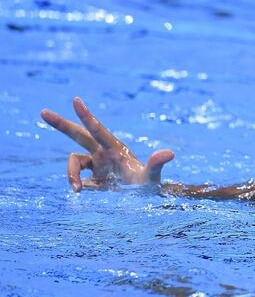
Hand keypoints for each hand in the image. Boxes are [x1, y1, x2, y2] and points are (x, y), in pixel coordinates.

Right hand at [41, 97, 173, 191]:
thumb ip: (157, 164)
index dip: (86, 116)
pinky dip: (77, 184)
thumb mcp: (152, 176)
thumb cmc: (150, 184)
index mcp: (115, 147)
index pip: (97, 130)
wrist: (147, 196)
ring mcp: (98, 163)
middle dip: (62, 124)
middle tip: (43, 112)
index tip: (75, 99)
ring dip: (70, 174)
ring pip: (74, 162)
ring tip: (77, 190)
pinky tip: (83, 192)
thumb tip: (169, 153)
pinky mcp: (94, 176)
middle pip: (78, 135)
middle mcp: (104, 152)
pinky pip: (78, 178)